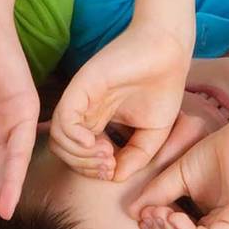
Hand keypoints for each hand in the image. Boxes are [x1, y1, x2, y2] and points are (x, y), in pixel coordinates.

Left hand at [50, 22, 191, 180]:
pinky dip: (75, 139)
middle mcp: (84, 113)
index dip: (92, 170)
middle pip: (65, 152)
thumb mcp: (153, 134)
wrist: (168, 50)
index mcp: (97, 122)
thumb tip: (115, 178)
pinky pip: (62, 121)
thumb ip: (135, 157)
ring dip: (81, 157)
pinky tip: (95, 142)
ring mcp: (80, 101)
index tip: (114, 168)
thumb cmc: (162, 87)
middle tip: (110, 164)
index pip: (78, 156)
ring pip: (60, 141)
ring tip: (107, 154)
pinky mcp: (80, 88)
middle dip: (86, 167)